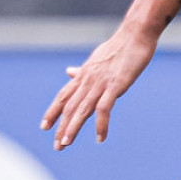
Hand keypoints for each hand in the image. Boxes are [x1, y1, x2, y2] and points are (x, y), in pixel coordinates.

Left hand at [43, 23, 156, 150]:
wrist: (136, 34)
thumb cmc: (119, 47)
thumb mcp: (96, 59)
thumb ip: (83, 70)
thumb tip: (69, 72)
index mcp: (84, 74)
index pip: (64, 96)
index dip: (53, 111)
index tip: (44, 126)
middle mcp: (88, 79)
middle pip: (70, 106)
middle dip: (62, 126)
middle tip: (57, 145)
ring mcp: (100, 82)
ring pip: (82, 108)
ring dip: (73, 127)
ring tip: (66, 143)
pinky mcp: (115, 85)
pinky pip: (104, 108)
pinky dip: (100, 124)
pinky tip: (100, 138)